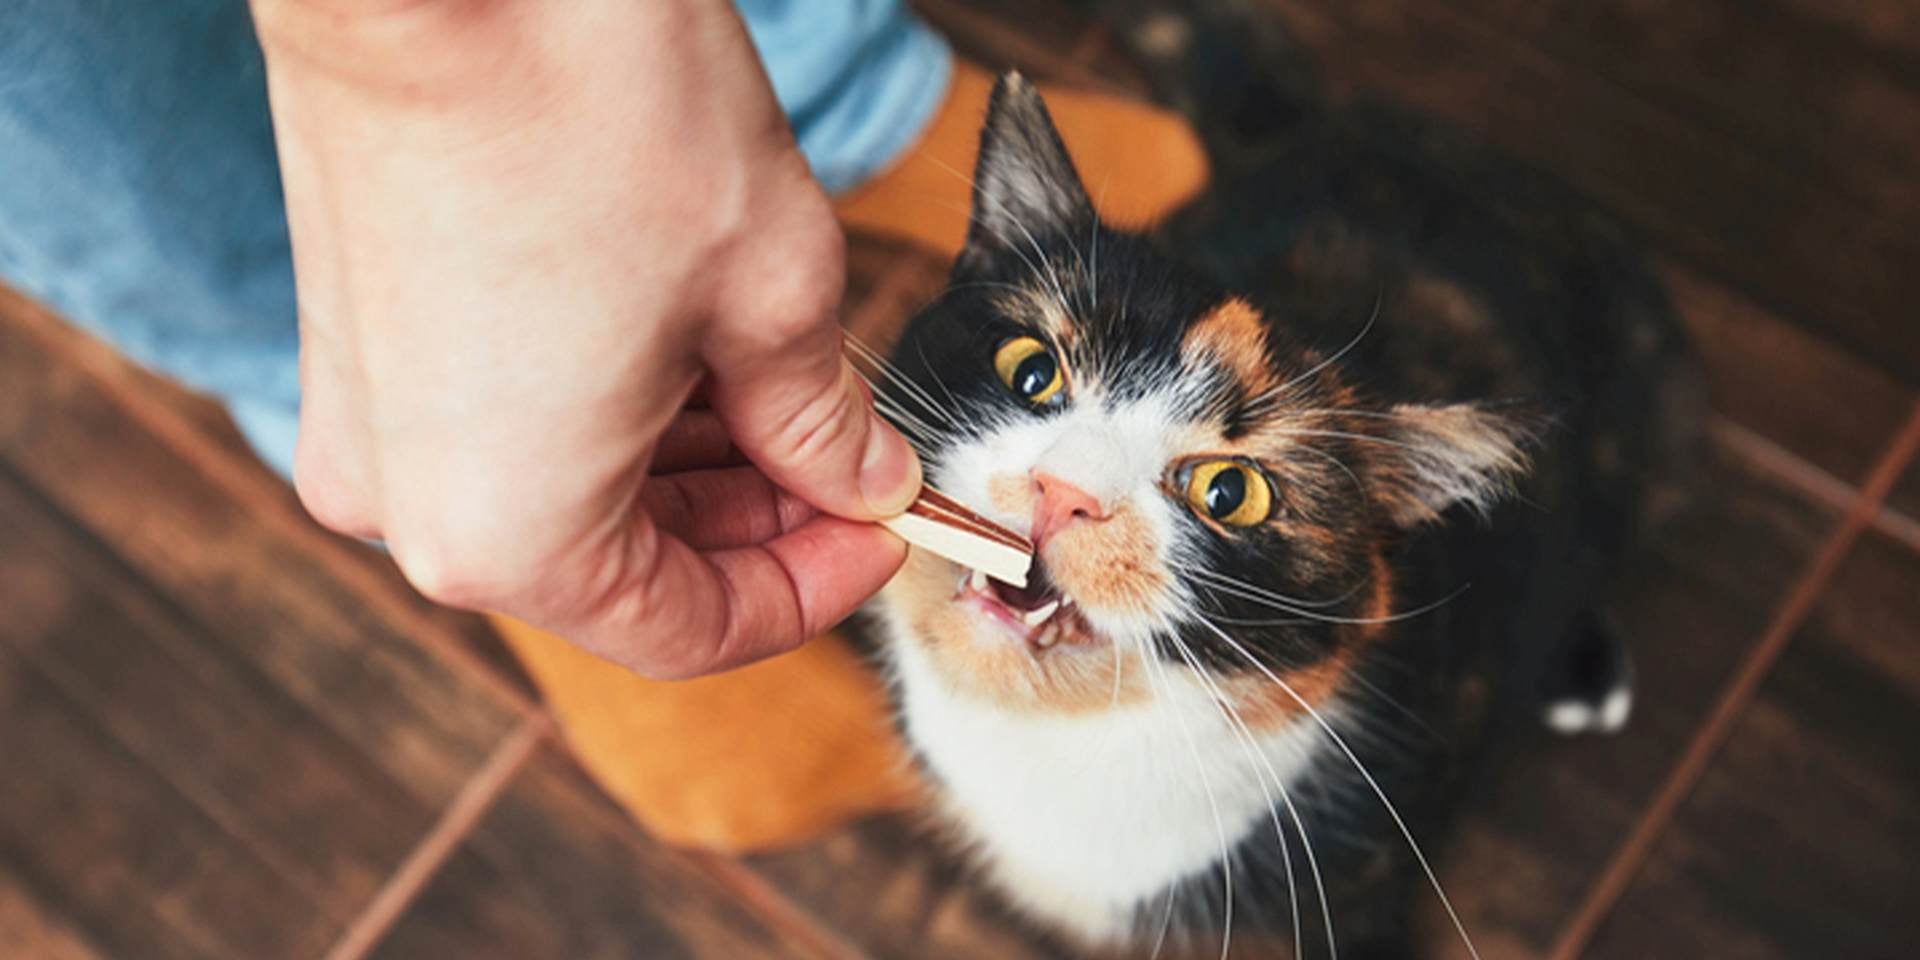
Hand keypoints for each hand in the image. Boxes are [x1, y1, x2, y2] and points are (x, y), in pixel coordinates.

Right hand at [251, 0, 918, 676]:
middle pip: (623, 570)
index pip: (693, 630)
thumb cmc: (597, 110)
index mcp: (509, 537)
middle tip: (855, 458)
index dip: (813, 588)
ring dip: (688, 465)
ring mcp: (366, 424)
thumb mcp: (770, 291)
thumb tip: (861, 480)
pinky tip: (691, 349)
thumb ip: (824, 424)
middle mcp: (410, 509)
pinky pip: (503, 428)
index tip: (887, 527)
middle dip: (756, 521)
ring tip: (788, 387)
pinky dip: (607, 414)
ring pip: (565, 498)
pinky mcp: (354, 347)